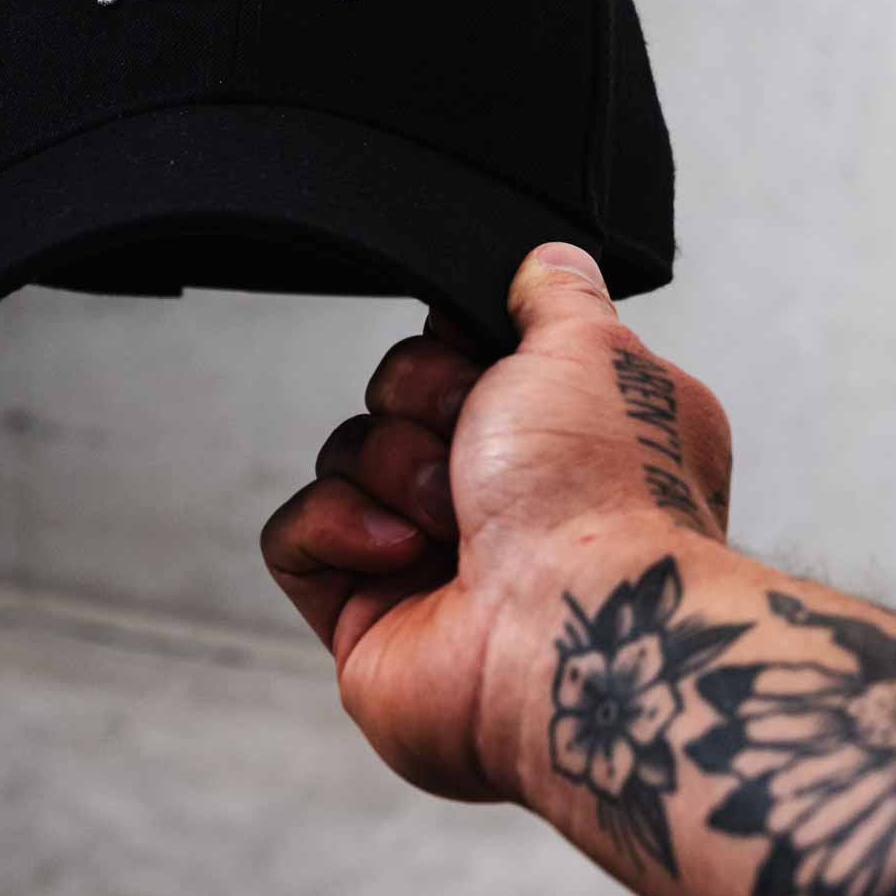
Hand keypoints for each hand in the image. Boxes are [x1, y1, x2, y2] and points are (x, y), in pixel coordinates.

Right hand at [259, 241, 732, 805]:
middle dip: (425, 403)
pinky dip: (338, 528)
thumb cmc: (600, 499)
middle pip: (397, 394)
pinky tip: (402, 553)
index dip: (456, 343)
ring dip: (393, 470)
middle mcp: (501, 497)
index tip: (477, 349)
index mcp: (560, 436)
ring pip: (348, 456)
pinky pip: (295, 535)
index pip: (463, 352)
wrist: (573, 635)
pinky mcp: (367, 615)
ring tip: (452, 519)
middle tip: (475, 444)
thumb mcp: (594, 348)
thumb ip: (558, 293)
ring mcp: (431, 562)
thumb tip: (545, 261)